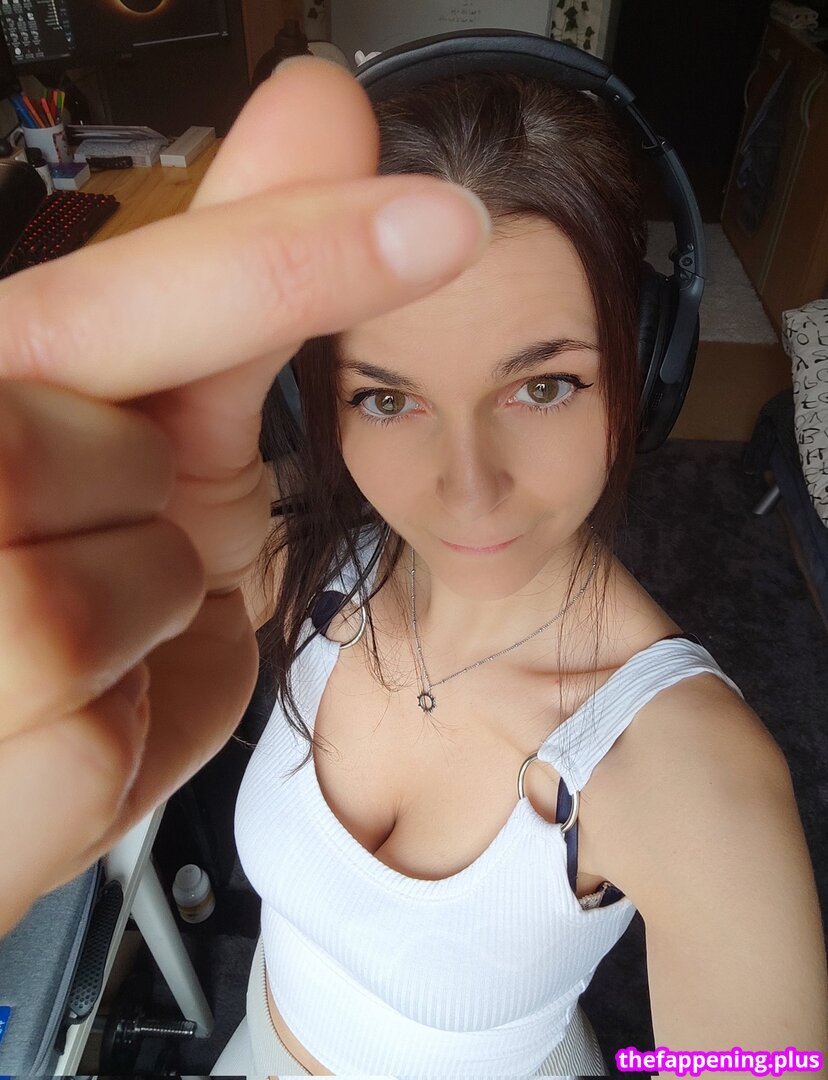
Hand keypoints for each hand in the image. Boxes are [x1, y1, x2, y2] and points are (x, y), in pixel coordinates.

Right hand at [0, 55, 490, 936]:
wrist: (3, 730)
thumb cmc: (77, 557)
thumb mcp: (156, 416)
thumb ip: (229, 271)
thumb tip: (323, 105)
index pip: (118, 299)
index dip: (282, 256)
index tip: (439, 220)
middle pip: (114, 453)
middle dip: (155, 496)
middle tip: (106, 528)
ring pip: (115, 589)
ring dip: (150, 604)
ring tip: (91, 622)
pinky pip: (97, 726)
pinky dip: (137, 710)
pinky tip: (81, 704)